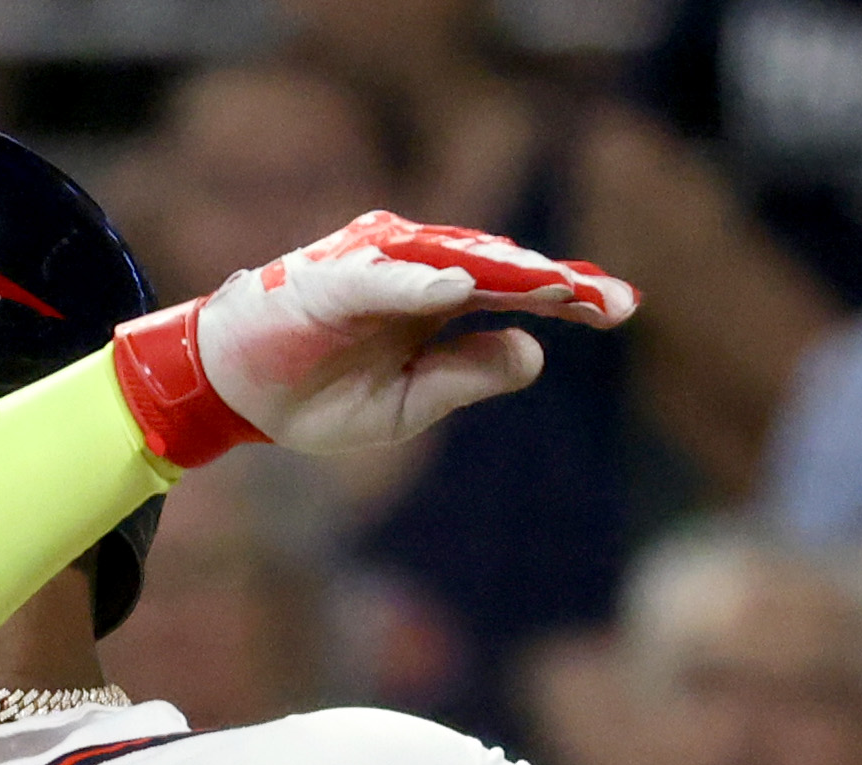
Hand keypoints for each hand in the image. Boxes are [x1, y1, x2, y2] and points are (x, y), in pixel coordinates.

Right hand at [112, 212, 634, 468]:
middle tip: (612, 301)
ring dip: (503, 273)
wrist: (236, 393)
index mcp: (438, 305)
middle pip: (497, 270)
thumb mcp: (410, 404)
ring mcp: (373, 271)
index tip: (624, 310)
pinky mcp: (328, 280)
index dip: (568, 298)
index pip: (515, 294)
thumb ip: (468, 375)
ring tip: (557, 288)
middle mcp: (415, 274)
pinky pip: (380, 280)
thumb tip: (535, 352)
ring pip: (451, 263)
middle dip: (554, 283)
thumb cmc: (320, 395)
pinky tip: (457, 288)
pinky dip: (416, 282)